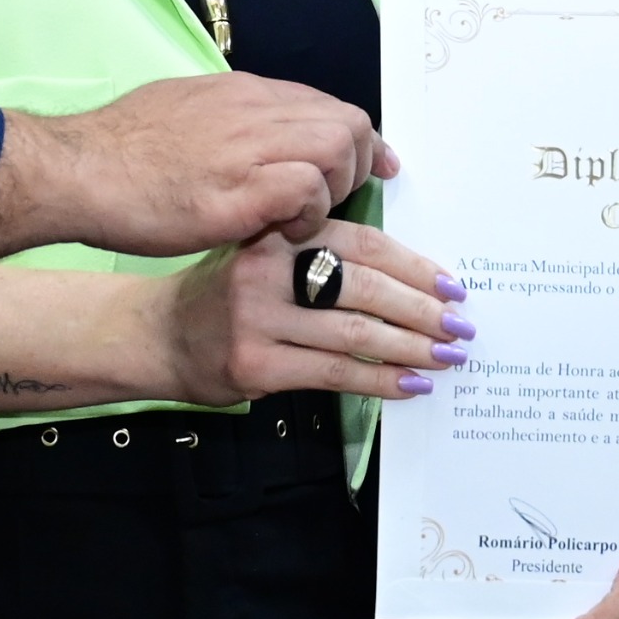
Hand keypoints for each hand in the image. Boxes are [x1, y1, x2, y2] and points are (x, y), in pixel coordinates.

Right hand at [0, 75, 391, 261]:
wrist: (73, 170)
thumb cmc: (113, 152)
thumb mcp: (179, 111)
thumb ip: (225, 120)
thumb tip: (251, 130)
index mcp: (240, 92)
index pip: (325, 103)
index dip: (357, 138)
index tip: (372, 164)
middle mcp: (252, 109)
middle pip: (346, 121)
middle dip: (357, 164)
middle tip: (336, 202)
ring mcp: (247, 146)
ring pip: (337, 146)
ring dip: (334, 189)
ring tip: (303, 220)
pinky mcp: (238, 190)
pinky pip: (307, 187)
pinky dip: (309, 214)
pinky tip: (281, 233)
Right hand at [164, 224, 467, 405]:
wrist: (158, 334)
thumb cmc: (228, 295)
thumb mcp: (269, 255)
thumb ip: (324, 255)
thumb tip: (412, 280)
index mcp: (280, 233)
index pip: (363, 244)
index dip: (414, 267)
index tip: (452, 286)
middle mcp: (267, 270)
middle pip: (365, 287)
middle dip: (422, 310)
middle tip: (460, 327)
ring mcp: (258, 319)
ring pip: (354, 332)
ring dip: (411, 348)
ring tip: (446, 358)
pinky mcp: (254, 365)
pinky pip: (333, 372)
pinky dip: (378, 380)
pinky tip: (408, 385)